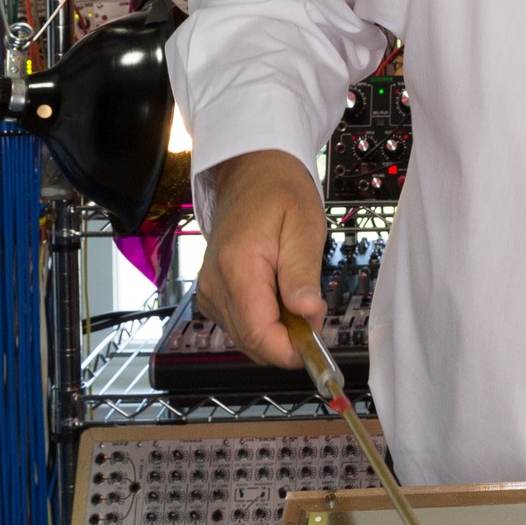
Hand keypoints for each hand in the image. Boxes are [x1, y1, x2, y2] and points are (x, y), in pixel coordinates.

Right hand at [193, 148, 327, 369]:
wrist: (251, 174)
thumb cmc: (279, 193)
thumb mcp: (304, 226)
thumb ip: (303, 273)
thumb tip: (307, 313)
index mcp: (238, 266)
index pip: (258, 333)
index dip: (290, 350)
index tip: (316, 345)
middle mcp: (215, 283)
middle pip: (252, 342)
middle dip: (289, 339)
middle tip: (312, 308)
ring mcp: (209, 290)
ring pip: (246, 338)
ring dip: (277, 331)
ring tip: (295, 293)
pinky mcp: (211, 294)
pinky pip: (240, 326)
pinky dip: (265, 321)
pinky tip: (278, 295)